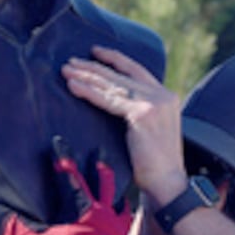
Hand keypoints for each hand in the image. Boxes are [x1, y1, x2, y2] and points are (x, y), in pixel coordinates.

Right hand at [0, 137, 136, 234]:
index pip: (70, 175)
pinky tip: (121, 222)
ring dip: (116, 192)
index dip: (63, 157)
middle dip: (100, 165)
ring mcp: (116, 230)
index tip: (59, 142)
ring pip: (119, 202)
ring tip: (117, 187)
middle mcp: (103, 214)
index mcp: (82, 209)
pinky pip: (126, 226)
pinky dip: (123, 219)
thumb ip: (12, 229)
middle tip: (100, 152)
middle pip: (103, 182)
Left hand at [62, 46, 187, 204]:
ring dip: (87, 76)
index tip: (95, 52)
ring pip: (113, 85)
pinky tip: (73, 86)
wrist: (167, 182)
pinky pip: (109, 100)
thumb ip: (137, 110)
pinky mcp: (143, 113)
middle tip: (71, 61)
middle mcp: (162, 95)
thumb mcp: (149, 128)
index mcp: (166, 96)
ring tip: (66, 70)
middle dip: (93, 66)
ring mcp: (154, 103)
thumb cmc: (153, 163)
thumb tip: (111, 99)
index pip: (136, 70)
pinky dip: (89, 92)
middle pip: (121, 75)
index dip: (115, 59)